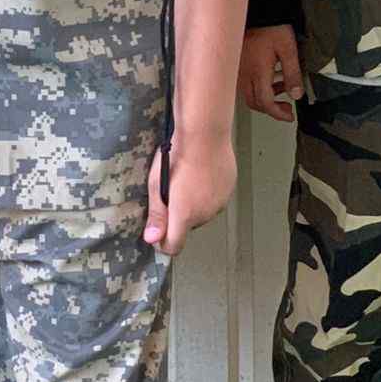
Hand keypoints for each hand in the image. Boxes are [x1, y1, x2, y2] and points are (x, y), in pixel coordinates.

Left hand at [142, 137, 235, 255]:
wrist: (205, 134)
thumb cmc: (177, 156)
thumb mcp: (157, 184)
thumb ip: (156, 215)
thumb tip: (152, 239)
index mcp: (184, 216)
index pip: (173, 247)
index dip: (163, 242)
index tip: (158, 231)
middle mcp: (204, 216)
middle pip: (187, 226)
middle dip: (178, 215)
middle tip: (172, 191)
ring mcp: (219, 204)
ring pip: (202, 213)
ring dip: (195, 204)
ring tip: (189, 179)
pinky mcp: (229, 192)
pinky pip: (215, 200)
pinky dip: (208, 193)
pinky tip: (203, 174)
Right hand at [238, 25, 302, 120]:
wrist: (257, 10)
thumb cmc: (271, 26)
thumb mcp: (288, 49)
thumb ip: (293, 74)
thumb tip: (296, 94)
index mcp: (258, 72)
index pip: (265, 103)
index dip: (278, 113)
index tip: (289, 115)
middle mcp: (245, 73)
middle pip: (254, 103)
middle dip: (271, 108)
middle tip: (286, 106)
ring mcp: (239, 68)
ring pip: (247, 94)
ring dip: (264, 97)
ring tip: (281, 87)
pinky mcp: (237, 62)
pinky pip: (244, 83)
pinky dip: (257, 87)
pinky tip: (269, 76)